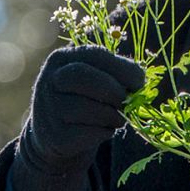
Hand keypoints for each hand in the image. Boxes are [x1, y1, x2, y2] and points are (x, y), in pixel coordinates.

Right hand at [9, 46, 144, 190]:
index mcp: (62, 59)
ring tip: (115, 119)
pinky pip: (88, 133)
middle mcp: (50, 80)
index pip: (95, 55)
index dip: (123, 68)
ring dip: (112, 116)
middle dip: (115, 91)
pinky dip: (103, 133)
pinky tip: (101, 131)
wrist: (54, 135)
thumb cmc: (84, 101)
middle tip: (126, 102)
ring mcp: (49, 108)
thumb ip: (115, 77)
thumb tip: (139, 88)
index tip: (140, 82)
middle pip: (86, 77)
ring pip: (88, 108)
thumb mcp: (94, 81)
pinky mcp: (55, 136)